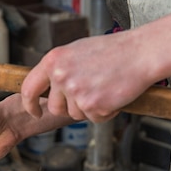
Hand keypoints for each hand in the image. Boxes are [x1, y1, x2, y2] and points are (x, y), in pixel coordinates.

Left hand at [20, 31, 158, 122]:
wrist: (141, 54)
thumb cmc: (113, 51)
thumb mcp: (77, 52)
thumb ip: (59, 69)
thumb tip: (47, 88)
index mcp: (54, 60)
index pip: (29, 89)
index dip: (30, 104)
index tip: (34, 111)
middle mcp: (61, 76)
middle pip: (55, 108)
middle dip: (70, 107)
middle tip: (89, 94)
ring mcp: (76, 91)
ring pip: (75, 114)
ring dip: (89, 108)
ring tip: (104, 88)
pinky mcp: (92, 105)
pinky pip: (93, 118)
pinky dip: (105, 112)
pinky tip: (114, 94)